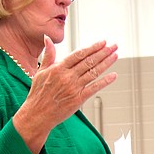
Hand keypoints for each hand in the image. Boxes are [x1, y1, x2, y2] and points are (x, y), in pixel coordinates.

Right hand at [14, 37, 118, 153]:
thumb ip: (48, 55)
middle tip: (114, 46)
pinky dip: (105, 81)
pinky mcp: (78, 99)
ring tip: (115, 55)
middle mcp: (67, 77)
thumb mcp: (41, 71)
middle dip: (103, 52)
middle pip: (89, 61)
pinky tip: (114, 75)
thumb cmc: (38, 93)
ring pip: (94, 72)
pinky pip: (94, 88)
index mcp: (58, 68)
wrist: (37, 114)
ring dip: (107, 63)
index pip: (79, 54)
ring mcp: (74, 88)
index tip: (102, 42)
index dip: (93, 47)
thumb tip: (47, 38)